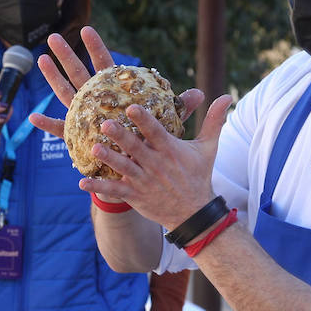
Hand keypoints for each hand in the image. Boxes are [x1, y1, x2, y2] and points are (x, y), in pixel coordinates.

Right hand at [29, 25, 205, 142]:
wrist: (137, 171)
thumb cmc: (149, 141)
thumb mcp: (167, 125)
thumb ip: (179, 109)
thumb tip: (199, 94)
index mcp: (115, 94)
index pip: (105, 66)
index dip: (96, 48)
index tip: (87, 29)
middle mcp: (96, 101)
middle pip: (79, 74)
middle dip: (66, 55)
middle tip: (53, 37)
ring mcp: (84, 117)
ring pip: (65, 95)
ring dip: (52, 79)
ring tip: (41, 60)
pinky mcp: (78, 137)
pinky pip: (61, 130)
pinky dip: (47, 124)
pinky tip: (34, 117)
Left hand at [87, 92, 235, 230]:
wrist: (194, 213)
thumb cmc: (198, 175)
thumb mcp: (208, 148)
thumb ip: (213, 121)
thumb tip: (227, 97)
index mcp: (170, 150)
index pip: (156, 132)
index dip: (144, 120)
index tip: (132, 106)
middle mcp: (155, 165)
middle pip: (135, 148)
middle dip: (120, 136)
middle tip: (104, 124)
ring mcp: (143, 181)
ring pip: (123, 168)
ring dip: (107, 159)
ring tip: (92, 148)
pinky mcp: (135, 196)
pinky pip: (114, 192)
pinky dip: (99, 188)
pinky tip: (82, 182)